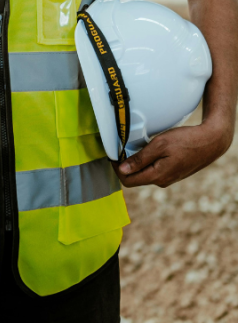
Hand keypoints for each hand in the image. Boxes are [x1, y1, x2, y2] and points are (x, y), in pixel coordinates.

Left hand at [117, 121, 231, 187]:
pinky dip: (146, 161)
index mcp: (157, 176)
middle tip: (120, 148)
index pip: (128, 181)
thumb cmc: (186, 141)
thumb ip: (140, 159)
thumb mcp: (160, 145)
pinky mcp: (172, 173)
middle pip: (134, 178)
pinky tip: (147, 149)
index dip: (116, 168)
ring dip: (135, 162)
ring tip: (133, 146)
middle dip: (124, 165)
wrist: (211, 142)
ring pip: (143, 173)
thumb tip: (122, 170)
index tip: (112, 154)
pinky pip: (153, 170)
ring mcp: (168, 178)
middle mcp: (162, 181)